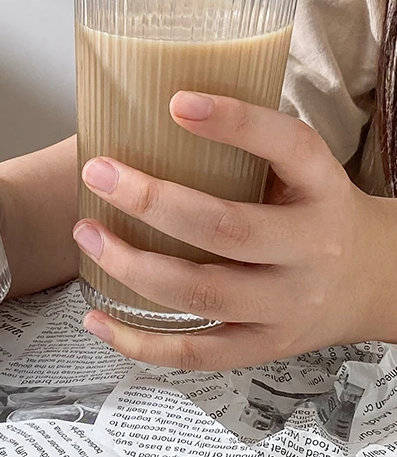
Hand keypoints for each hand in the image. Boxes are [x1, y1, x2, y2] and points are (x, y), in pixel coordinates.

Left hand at [73, 90, 392, 369]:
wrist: (377, 280)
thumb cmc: (317, 210)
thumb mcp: (304, 168)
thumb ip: (250, 144)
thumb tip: (156, 106)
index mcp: (322, 188)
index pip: (288, 145)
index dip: (234, 122)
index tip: (176, 102)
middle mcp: (311, 247)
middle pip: (227, 227)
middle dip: (151, 201)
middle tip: (98, 172)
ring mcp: (288, 305)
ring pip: (204, 292)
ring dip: (133, 266)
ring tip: (87, 234)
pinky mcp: (265, 346)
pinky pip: (198, 354)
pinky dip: (142, 343)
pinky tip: (97, 319)